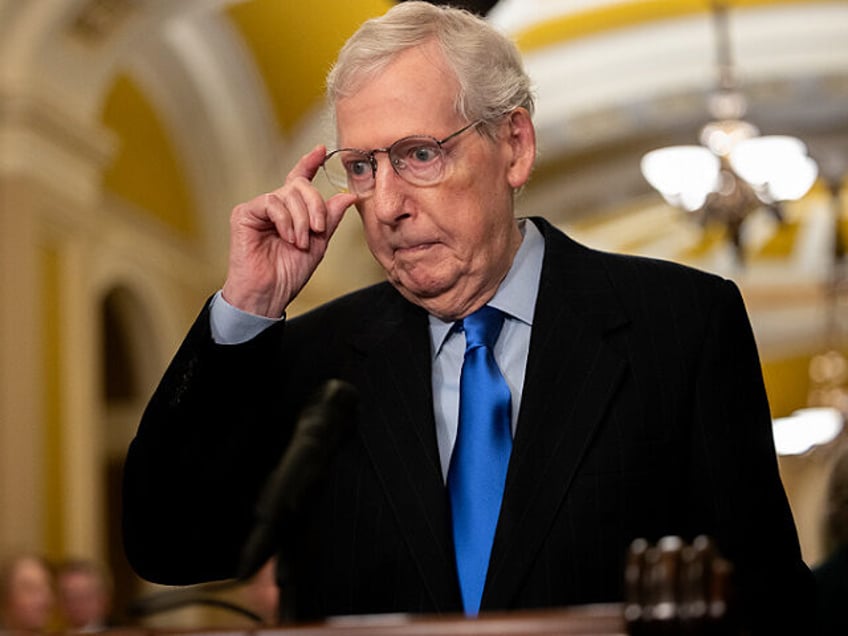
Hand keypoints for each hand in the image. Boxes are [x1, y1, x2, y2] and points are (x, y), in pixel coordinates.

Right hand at [222, 145, 358, 316]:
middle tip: (317, 230)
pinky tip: (287, 237)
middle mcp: (274, 207)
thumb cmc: (289, 273)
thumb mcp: (319, 243)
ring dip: (301, 219)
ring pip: (287, 194)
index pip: (299, 180)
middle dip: (315, 206)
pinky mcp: (244, 214)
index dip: (308, 163)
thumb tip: (347, 196)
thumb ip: (329, 218)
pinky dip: (285, 220)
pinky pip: (271, 202)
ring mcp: (258, 209)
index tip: (320, 150)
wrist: (269, 294)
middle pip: (299, 186)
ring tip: (300, 242)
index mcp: (291, 212)